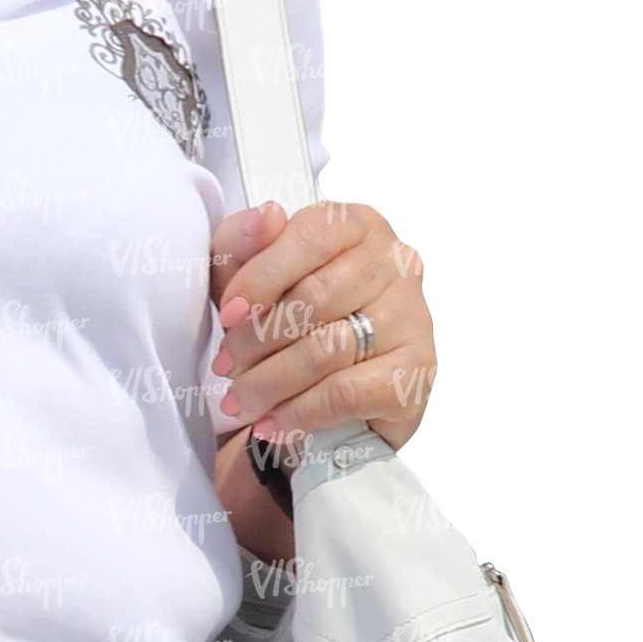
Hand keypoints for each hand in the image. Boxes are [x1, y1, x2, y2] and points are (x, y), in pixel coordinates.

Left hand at [207, 197, 437, 458]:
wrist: (325, 397)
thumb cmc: (284, 320)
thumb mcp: (244, 275)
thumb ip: (243, 242)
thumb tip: (266, 217)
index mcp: (357, 225)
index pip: (311, 237)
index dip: (261, 277)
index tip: (227, 315)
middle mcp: (396, 262)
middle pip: (315, 298)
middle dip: (257, 340)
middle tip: (227, 368)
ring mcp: (413, 315)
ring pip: (327, 349)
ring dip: (270, 382)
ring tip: (241, 401)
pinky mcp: (416, 369)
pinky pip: (347, 392)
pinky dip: (301, 412)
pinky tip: (275, 424)